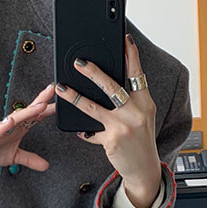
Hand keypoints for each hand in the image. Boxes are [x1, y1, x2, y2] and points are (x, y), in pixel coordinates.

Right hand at [0, 83, 55, 171]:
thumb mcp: (14, 158)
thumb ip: (30, 159)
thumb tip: (46, 166)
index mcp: (18, 128)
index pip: (36, 116)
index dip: (48, 109)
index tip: (62, 102)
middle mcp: (10, 126)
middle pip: (29, 111)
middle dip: (41, 101)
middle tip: (53, 90)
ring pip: (16, 118)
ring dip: (28, 111)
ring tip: (40, 105)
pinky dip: (5, 125)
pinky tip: (11, 121)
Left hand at [55, 34, 162, 207]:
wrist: (145, 168)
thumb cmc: (140, 139)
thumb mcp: (141, 116)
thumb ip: (130, 100)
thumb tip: (111, 81)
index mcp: (145, 102)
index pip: (137, 74)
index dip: (131, 55)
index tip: (125, 39)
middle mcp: (136, 112)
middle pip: (112, 86)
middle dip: (93, 72)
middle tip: (78, 62)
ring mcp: (123, 127)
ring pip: (93, 107)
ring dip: (74, 96)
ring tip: (61, 87)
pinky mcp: (111, 140)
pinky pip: (90, 131)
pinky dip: (84, 131)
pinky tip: (77, 129)